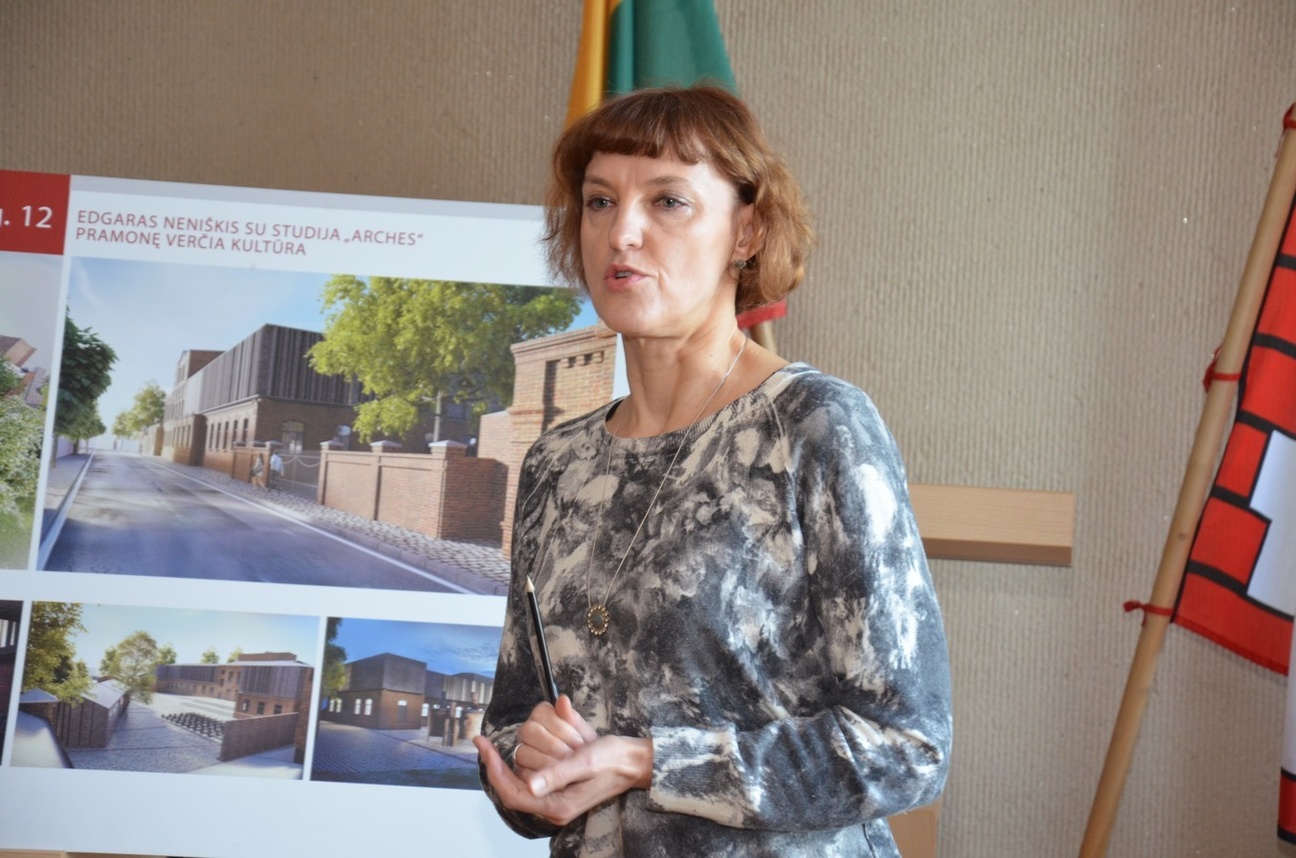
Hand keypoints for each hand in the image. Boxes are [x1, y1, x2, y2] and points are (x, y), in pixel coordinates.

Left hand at [473, 703, 652, 827]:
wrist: (634, 761)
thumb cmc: (614, 760)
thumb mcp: (586, 762)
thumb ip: (558, 775)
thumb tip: (531, 785)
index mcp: (558, 806)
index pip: (512, 793)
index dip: (493, 769)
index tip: (483, 746)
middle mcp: (553, 806)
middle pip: (513, 785)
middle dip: (504, 761)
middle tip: (492, 740)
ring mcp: (556, 797)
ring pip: (521, 778)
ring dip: (516, 757)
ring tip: (513, 739)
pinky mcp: (559, 787)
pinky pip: (533, 773)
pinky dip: (528, 755)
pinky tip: (528, 742)